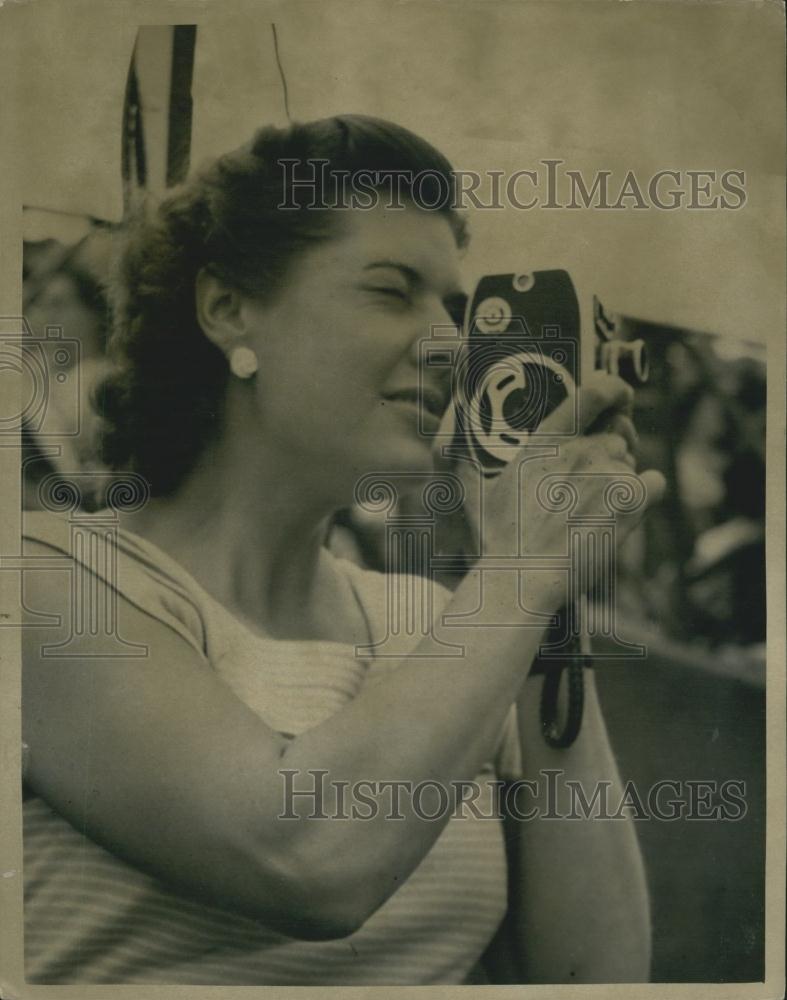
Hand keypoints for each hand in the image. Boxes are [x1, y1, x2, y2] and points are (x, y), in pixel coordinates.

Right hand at [462, 371, 665, 563]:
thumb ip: (460, 455)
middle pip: (615, 433)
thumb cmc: (496, 539)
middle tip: (586, 483)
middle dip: (609, 450)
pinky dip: (646, 494)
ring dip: (619, 478)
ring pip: (631, 461)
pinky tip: (622, 513)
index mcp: (546, 440)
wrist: (523, 579)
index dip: (613, 388)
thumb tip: (445, 432)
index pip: (592, 392)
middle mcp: (581, 449)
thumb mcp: (473, 489)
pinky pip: (655, 482)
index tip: (618, 395)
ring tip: (590, 510)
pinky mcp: (631, 502)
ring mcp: (609, 474)